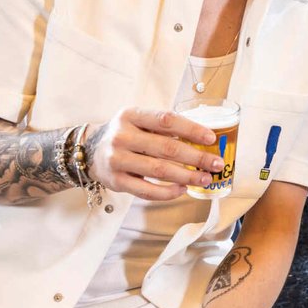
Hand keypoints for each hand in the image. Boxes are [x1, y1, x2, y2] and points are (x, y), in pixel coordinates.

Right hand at [86, 107, 226, 201]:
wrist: (91, 151)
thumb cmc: (126, 134)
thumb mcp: (138, 121)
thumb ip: (164, 126)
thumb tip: (203, 138)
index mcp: (131, 115)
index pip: (166, 120)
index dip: (191, 129)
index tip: (211, 138)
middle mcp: (122, 136)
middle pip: (167, 148)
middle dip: (196, 157)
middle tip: (216, 164)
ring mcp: (117, 159)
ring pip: (159, 170)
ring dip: (187, 176)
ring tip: (205, 178)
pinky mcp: (117, 181)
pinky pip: (147, 190)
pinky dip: (168, 192)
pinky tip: (182, 189)